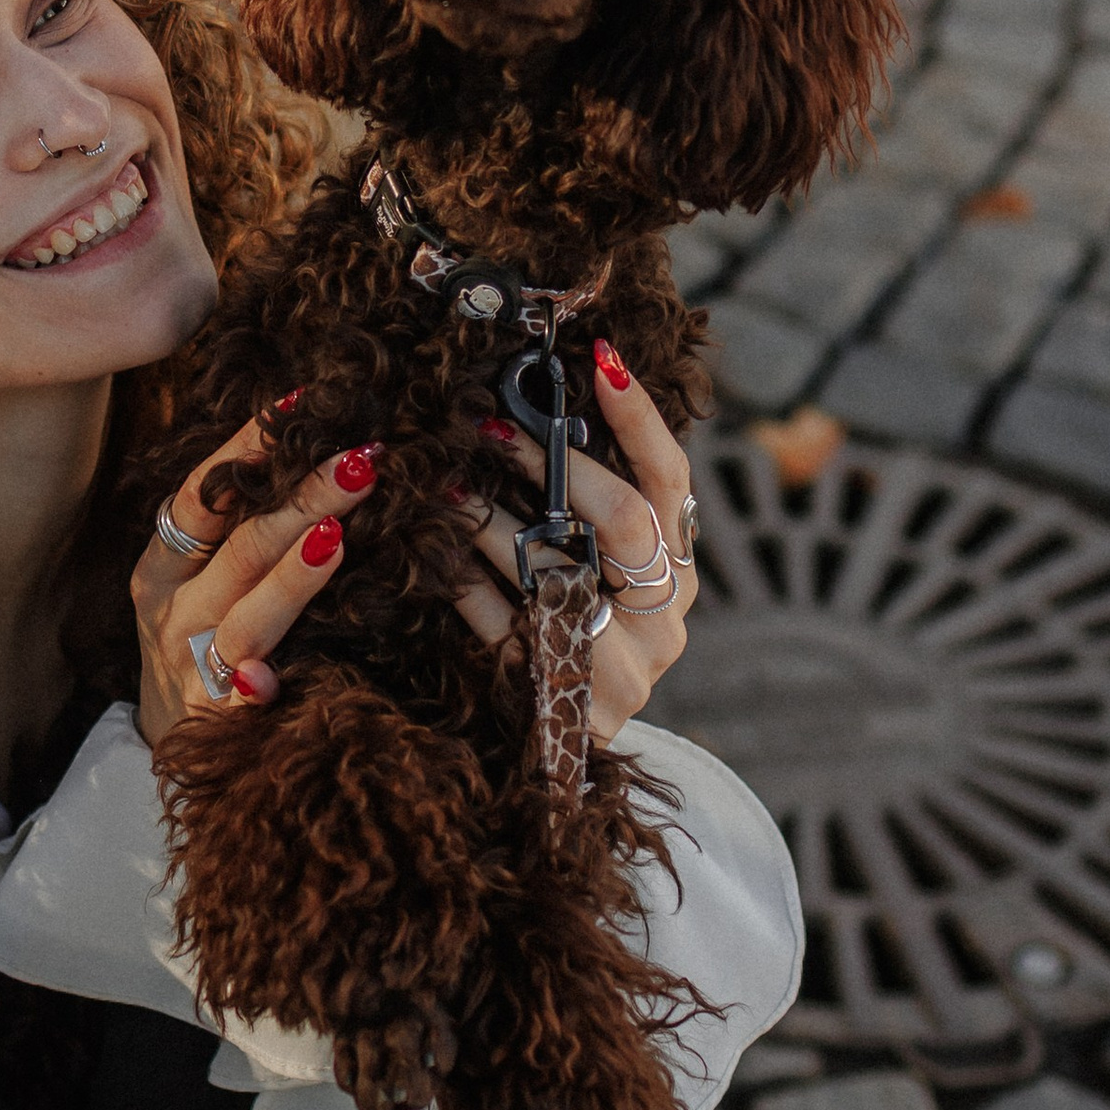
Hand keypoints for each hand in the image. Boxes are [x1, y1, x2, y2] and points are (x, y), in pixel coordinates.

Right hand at [133, 421, 381, 748]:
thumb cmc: (198, 645)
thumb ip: (236, 534)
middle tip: (361, 461)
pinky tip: (269, 677)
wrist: (170, 745)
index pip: (203, 494)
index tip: (299, 406)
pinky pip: (241, 699)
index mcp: (162, 568)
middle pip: (241, 548)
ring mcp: (191, 668)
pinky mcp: (214, 722)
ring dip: (292, 578)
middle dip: (302, 499)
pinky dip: (254, 686)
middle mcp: (172, 612)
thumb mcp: (197, 583)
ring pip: (246, 619)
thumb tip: (309, 456)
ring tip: (335, 536)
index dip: (245, 447)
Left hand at [449, 340, 695, 739]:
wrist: (562, 750)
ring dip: (492, 521)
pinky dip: (465, 587)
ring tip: (445, 482)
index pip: (669, 480)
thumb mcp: (598, 575)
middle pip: (624, 522)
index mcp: (676, 574)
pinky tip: (433, 554)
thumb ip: (588, 508)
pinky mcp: (563, 703)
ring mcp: (619, 669)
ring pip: (558, 573)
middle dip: (556, 465)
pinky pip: (505, 629)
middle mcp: (661, 620)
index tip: (599, 359)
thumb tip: (542, 404)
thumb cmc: (573, 635)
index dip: (639, 419)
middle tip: (493, 425)